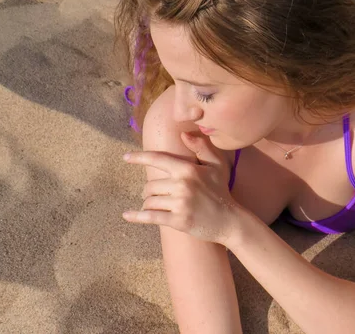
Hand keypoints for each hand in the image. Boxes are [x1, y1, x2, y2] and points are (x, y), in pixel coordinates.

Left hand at [122, 132, 241, 244]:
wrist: (229, 221)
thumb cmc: (221, 191)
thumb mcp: (216, 165)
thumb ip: (201, 147)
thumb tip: (184, 134)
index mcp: (187, 169)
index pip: (158, 159)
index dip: (139, 157)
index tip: (125, 157)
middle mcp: (182, 184)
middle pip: (150, 185)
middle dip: (150, 191)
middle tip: (156, 195)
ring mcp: (180, 203)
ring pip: (149, 201)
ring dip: (148, 203)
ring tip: (156, 205)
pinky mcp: (178, 220)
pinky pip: (151, 217)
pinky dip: (137, 216)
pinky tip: (127, 215)